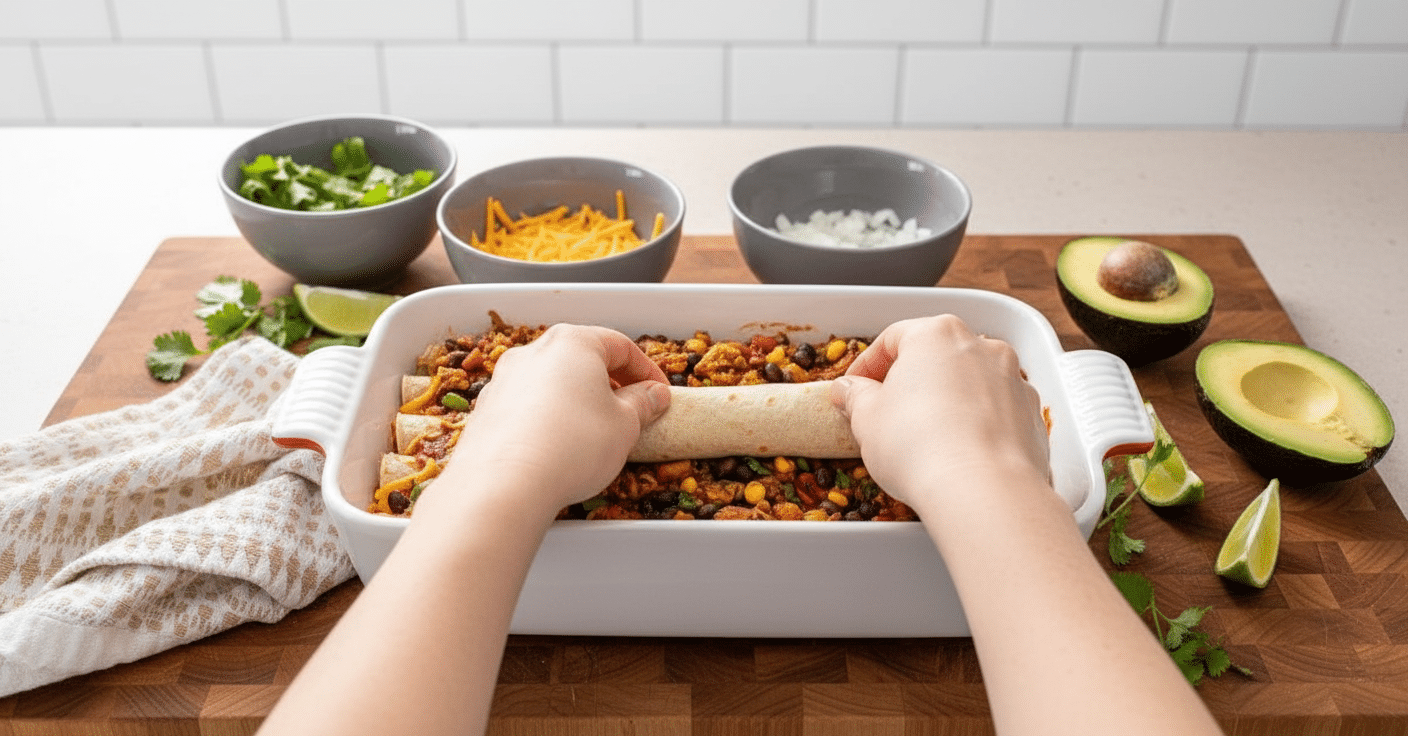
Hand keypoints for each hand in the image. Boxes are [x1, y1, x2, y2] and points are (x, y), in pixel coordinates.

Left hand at [429, 324, 670, 515]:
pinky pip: (528, 405)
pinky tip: (559, 446)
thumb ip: (643, 404)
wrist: (503, 484)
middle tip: (632, 412)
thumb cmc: (573, 445)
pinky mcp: (487, 409)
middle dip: (611, 384)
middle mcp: (533, 351)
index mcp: (572, 342)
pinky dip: (549, 418)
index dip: (647, 371)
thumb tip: (653, 395)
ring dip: (578, 400)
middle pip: (582, 359)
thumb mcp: (625, 425)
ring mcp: (504, 379)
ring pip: (552, 382)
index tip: (660, 394)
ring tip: (596, 433)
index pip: (620, 346)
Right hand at [829, 315, 1049, 507]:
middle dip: (910, 381)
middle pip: (936, 355)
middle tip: (887, 412)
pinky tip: (959, 450)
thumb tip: (850, 391)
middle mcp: (981, 346)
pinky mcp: (1032, 413)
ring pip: (970, 381)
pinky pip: (997, 410)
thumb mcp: (867, 419)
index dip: (867, 366)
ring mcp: (1012, 379)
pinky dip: (978, 422)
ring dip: (947, 400)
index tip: (854, 390)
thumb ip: (856, 396)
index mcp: (936, 334)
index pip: (892, 338)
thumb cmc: (918, 445)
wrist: (983, 490)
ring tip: (925, 435)